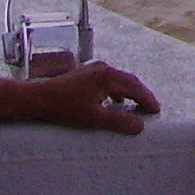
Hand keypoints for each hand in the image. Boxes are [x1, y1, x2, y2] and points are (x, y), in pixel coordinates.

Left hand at [27, 60, 159, 134]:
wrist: (38, 98)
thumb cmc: (65, 109)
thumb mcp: (94, 118)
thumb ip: (119, 121)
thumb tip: (140, 126)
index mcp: (108, 76)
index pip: (135, 88)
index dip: (147, 99)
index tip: (156, 111)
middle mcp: (104, 68)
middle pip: (129, 81)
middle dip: (141, 94)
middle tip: (151, 108)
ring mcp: (94, 69)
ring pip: (119, 80)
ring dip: (130, 92)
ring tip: (136, 105)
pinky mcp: (85, 74)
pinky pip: (109, 80)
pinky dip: (117, 90)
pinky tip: (115, 101)